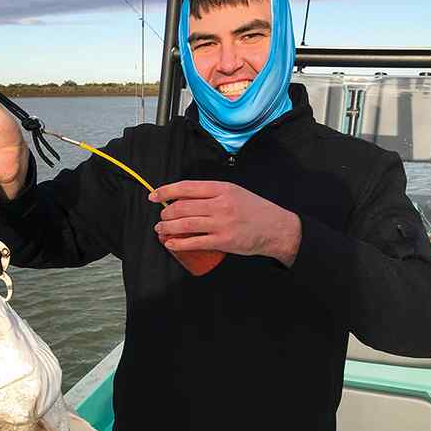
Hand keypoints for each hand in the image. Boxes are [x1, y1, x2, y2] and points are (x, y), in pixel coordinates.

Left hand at [149, 180, 301, 266]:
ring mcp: (221, 223)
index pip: (187, 187)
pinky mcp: (223, 241)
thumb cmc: (255, 210)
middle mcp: (220, 204)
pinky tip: (170, 243)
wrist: (276, 228)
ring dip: (168, 228)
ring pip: (185, 224)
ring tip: (160, 230)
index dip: (166, 191)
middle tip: (161, 217)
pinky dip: (179, 243)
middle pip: (182, 206)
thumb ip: (213, 194)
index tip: (154, 196)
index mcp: (222, 188)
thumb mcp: (235, 192)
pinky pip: (195, 242)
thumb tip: (186, 198)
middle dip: (166, 213)